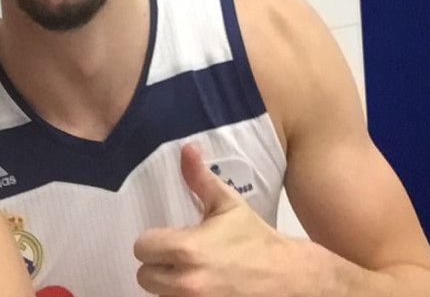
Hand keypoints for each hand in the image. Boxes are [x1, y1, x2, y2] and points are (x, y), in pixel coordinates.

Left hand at [133, 143, 296, 295]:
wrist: (288, 278)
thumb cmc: (254, 238)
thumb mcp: (227, 204)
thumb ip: (200, 178)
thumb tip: (187, 148)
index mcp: (186, 249)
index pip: (142, 247)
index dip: (154, 241)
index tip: (170, 238)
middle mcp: (186, 282)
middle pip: (144, 275)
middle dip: (158, 264)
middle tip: (179, 256)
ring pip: (159, 294)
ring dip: (169, 283)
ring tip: (190, 271)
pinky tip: (201, 287)